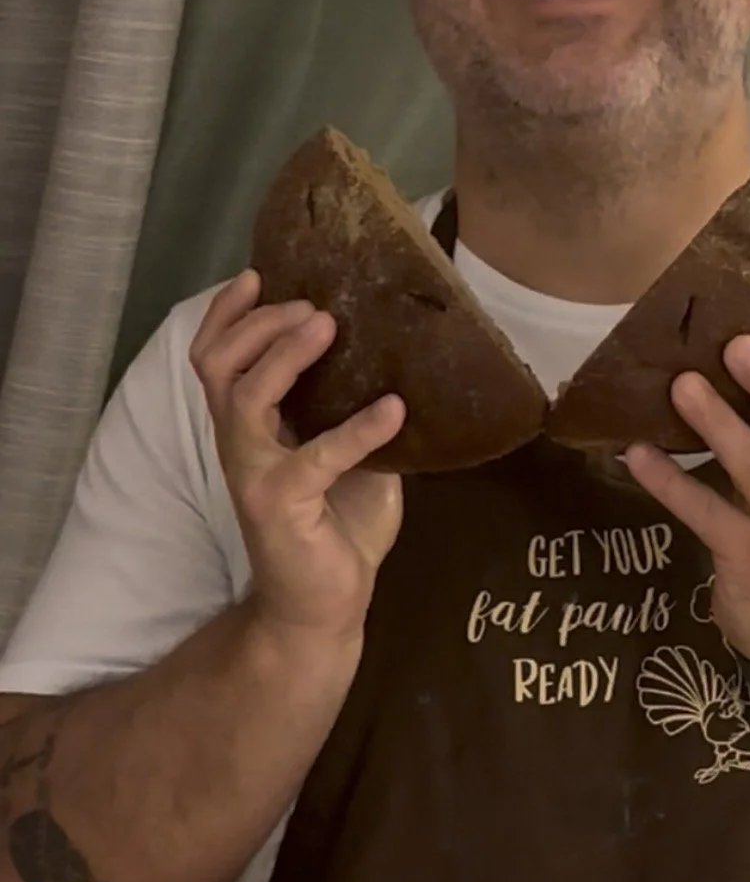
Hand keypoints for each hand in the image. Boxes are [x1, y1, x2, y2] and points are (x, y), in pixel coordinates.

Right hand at [189, 270, 406, 644]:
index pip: (216, 358)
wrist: (324, 606)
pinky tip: (394, 410)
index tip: (256, 274)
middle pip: (218, 365)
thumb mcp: (354, 461)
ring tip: (327, 325)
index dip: (227, 315)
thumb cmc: (337, 530)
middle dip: (258, 324)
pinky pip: (316, 457)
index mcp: (251, 428)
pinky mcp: (282, 504)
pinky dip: (358, 429)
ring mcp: (255, 474)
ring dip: (285, 355)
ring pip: (245, 397)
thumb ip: (356, 414)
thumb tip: (402, 364)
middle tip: (311, 305)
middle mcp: (241, 444)